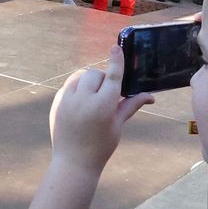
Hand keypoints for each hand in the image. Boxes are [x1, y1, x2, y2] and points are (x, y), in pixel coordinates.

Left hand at [48, 45, 152, 172]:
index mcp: (103, 106)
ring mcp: (67, 101)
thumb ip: (131, 105)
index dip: (115, 61)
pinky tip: (81, 102)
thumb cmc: (101, 145)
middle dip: (102, 79)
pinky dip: (76, 88)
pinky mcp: (56, 102)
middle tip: (106, 93)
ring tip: (93, 95)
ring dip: (88, 81)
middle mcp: (83, 100)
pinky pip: (68, 85)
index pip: (111, 77)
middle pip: (94, 75)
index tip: (116, 47)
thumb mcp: (118, 125)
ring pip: (79, 77)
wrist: (73, 161)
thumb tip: (151, 96)